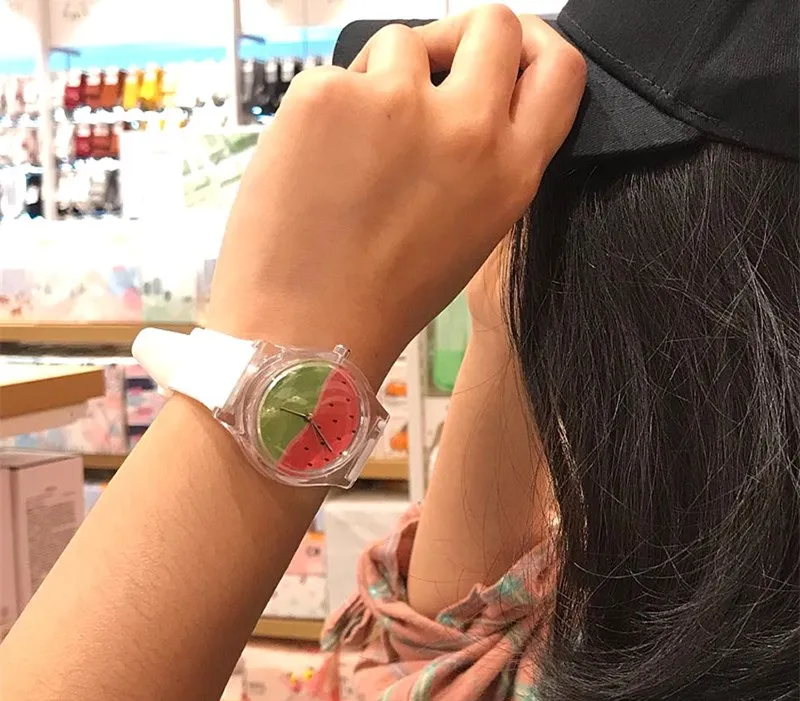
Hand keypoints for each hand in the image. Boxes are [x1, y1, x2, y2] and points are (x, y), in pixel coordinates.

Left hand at [208, 6, 585, 384]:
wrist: (304, 331)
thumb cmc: (381, 297)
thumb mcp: (468, 233)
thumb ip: (484, 162)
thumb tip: (469, 96)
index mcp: (510, 173)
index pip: (560, 68)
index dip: (535, 45)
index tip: (505, 50)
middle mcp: (467, 130)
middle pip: (491, 23)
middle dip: (460, 38)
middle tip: (427, 70)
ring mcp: (396, 104)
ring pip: (401, 43)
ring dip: (382, 80)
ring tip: (353, 151)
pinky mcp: (328, 95)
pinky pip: (336, 73)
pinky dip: (325, 107)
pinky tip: (314, 164)